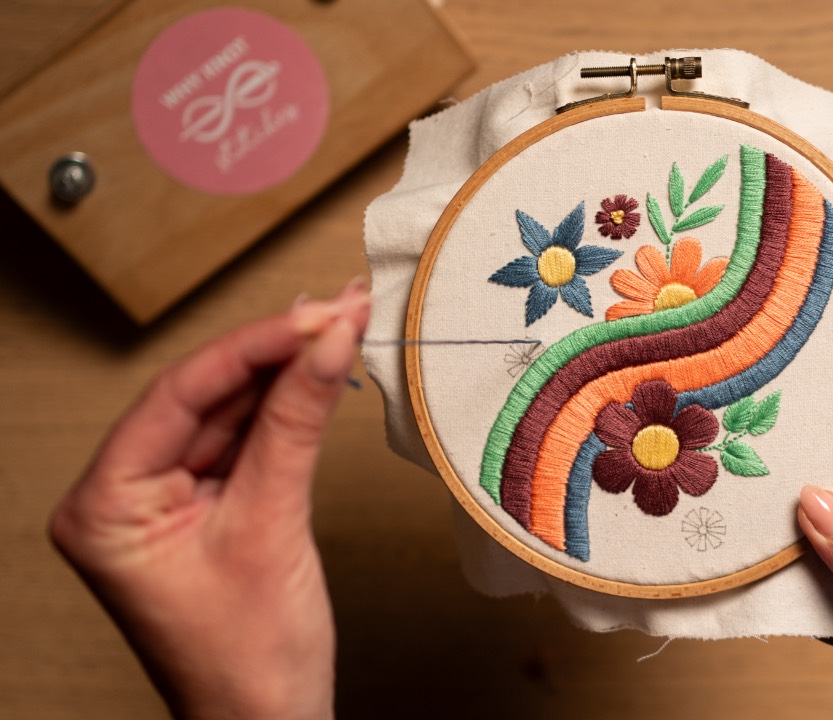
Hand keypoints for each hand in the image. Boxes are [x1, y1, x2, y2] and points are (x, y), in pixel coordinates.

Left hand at [49, 282, 369, 719]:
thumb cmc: (248, 656)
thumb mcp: (273, 523)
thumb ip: (297, 423)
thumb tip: (327, 341)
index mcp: (104, 504)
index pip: (179, 396)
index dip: (252, 347)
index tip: (315, 314)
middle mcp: (123, 494)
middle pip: (205, 397)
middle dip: (277, 351)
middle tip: (340, 307)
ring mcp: (165, 499)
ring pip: (230, 412)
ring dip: (289, 372)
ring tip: (344, 323)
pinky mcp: (206, 505)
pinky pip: (247, 441)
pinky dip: (290, 409)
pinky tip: (324, 369)